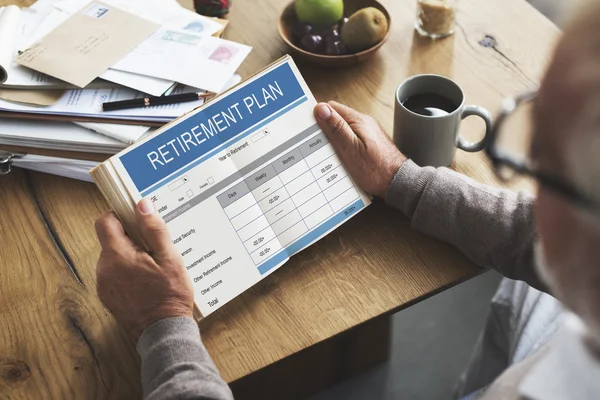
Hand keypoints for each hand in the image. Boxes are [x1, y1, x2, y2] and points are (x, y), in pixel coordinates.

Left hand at [94, 199, 193, 340]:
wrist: (163, 333)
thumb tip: (143, 206)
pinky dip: (128, 272)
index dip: (120, 215)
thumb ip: (154, 230)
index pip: (105, 221)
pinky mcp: (109, 297)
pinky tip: (148, 281)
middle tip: (154, 248)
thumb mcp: (170, 258)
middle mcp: (105, 269)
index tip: (135, 217)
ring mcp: (104, 285)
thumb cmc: (169, 297)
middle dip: (131, 238)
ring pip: (114, 258)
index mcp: (117, 256)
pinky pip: (115, 274)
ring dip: (131, 256)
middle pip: (111, 240)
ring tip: (154, 268)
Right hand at [314, 101, 406, 197]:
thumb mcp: (350, 149)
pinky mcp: (369, 143)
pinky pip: (350, 139)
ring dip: (333, 139)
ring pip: (342, 130)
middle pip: (336, 118)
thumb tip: (321, 109)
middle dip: (324, 129)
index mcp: (358, 121)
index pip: (331, 107)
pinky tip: (339, 157)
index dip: (318, 116)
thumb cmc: (375, 170)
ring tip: (327, 153)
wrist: (398, 183)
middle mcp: (363, 123)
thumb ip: (336, 128)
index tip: (308, 128)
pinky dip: (342, 146)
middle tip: (317, 145)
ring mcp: (367, 133)